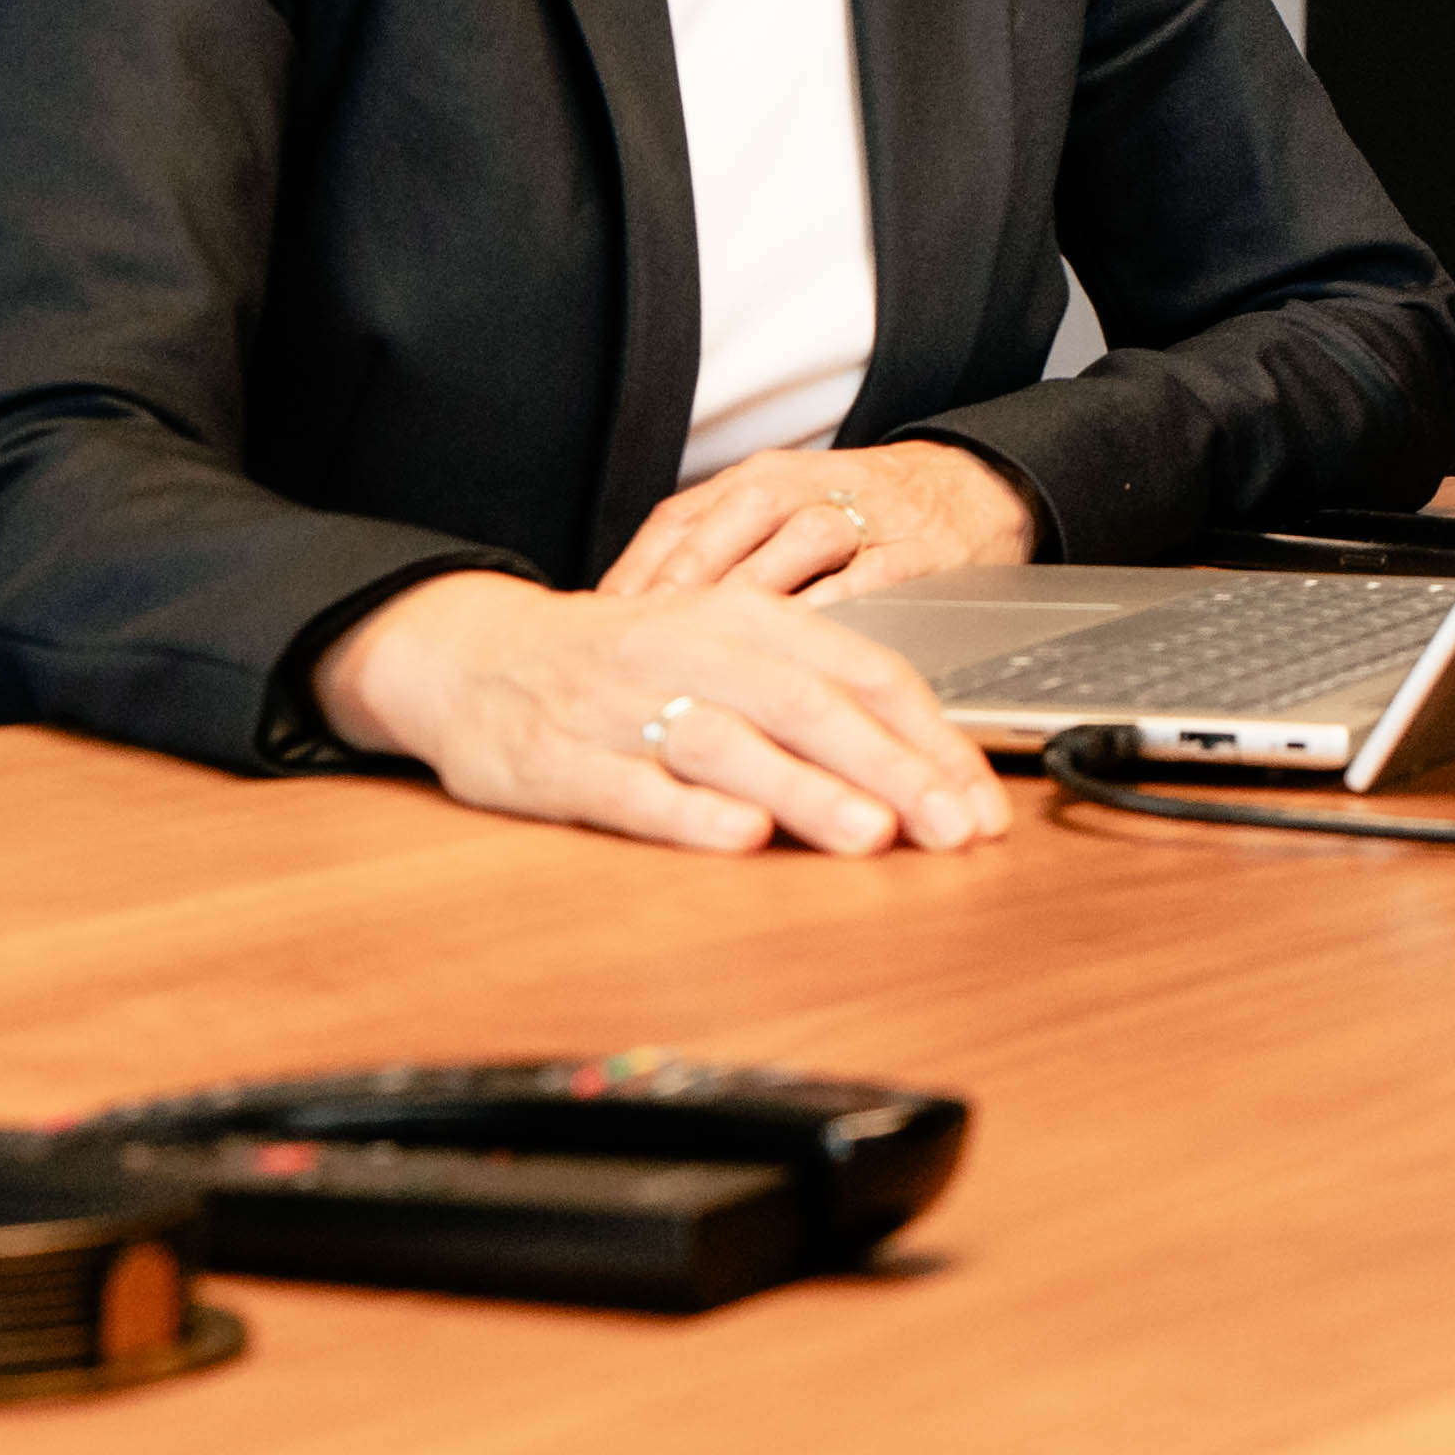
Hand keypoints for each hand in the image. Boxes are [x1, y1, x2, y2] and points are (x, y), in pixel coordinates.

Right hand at [310, 571, 1012, 854]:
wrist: (473, 652)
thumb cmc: (622, 662)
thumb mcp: (722, 651)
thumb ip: (813, 700)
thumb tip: (925, 772)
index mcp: (742, 616)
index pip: (859, 669)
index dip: (928, 738)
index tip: (981, 802)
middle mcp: (687, 650)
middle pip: (806, 705)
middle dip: (890, 770)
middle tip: (952, 827)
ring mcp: (620, 706)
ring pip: (726, 742)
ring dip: (803, 789)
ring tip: (869, 833)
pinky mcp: (558, 760)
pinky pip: (631, 787)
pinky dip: (688, 813)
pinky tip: (740, 838)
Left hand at [603, 435, 1042, 604]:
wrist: (971, 489)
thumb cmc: (857, 517)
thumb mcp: (776, 516)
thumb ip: (712, 555)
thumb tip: (626, 620)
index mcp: (760, 479)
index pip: (682, 516)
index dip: (638, 568)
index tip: (600, 621)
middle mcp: (808, 487)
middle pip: (733, 521)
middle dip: (687, 579)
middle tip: (647, 637)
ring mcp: (867, 515)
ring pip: (800, 539)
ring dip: (756, 590)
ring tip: (714, 645)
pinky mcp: (919, 551)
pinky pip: (872, 577)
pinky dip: (837, 608)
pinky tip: (804, 649)